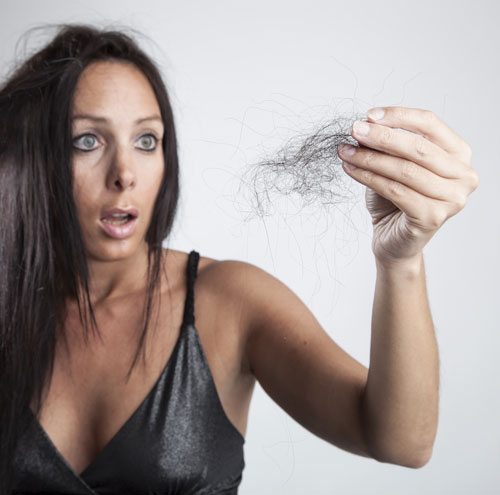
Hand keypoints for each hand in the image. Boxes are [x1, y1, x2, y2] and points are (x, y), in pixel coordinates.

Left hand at [337, 106, 478, 266]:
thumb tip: (366, 125)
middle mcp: (464, 176)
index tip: (369, 115)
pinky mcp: (433, 217)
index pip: (430, 124)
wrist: (393, 240)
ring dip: (370, 158)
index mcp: (459, 154)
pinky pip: (395, 191)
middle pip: (418, 147)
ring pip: (404, 170)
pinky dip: (369, 177)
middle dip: (381, 137)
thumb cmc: (395, 201)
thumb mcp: (394, 164)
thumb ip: (388, 145)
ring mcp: (452, 199)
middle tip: (354, 130)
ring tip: (346, 151)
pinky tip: (351, 170)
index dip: (398, 116)